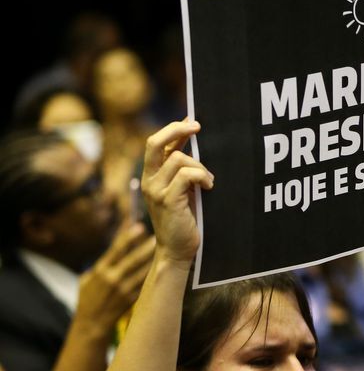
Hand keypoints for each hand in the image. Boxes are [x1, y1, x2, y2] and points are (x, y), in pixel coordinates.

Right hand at [73, 222, 155, 333]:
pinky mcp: (132, 299)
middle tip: (158, 235)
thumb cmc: (88, 298)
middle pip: (132, 260)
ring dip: (153, 259)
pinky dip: (153, 274)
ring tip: (165, 248)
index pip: (115, 250)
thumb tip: (116, 246)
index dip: (127, 237)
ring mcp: (123, 290)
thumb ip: (101, 263)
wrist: (91, 324)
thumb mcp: (88, 278)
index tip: (139, 226)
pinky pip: (145, 283)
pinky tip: (163, 265)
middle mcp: (112, 279)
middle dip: (145, 247)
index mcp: (100, 271)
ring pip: (143, 271)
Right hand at [141, 120, 214, 264]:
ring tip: (208, 181)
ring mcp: (156, 190)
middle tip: (197, 126)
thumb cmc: (184, 219)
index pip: (156, 143)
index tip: (192, 120)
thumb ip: (184, 169)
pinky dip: (202, 176)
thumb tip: (196, 143)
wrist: (177, 250)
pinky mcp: (167, 200)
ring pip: (178, 158)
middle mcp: (149, 180)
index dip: (173, 128)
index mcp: (151, 176)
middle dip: (176, 129)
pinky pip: (187, 175)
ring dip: (199, 165)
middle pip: (154, 142)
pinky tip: (209, 187)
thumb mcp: (183, 189)